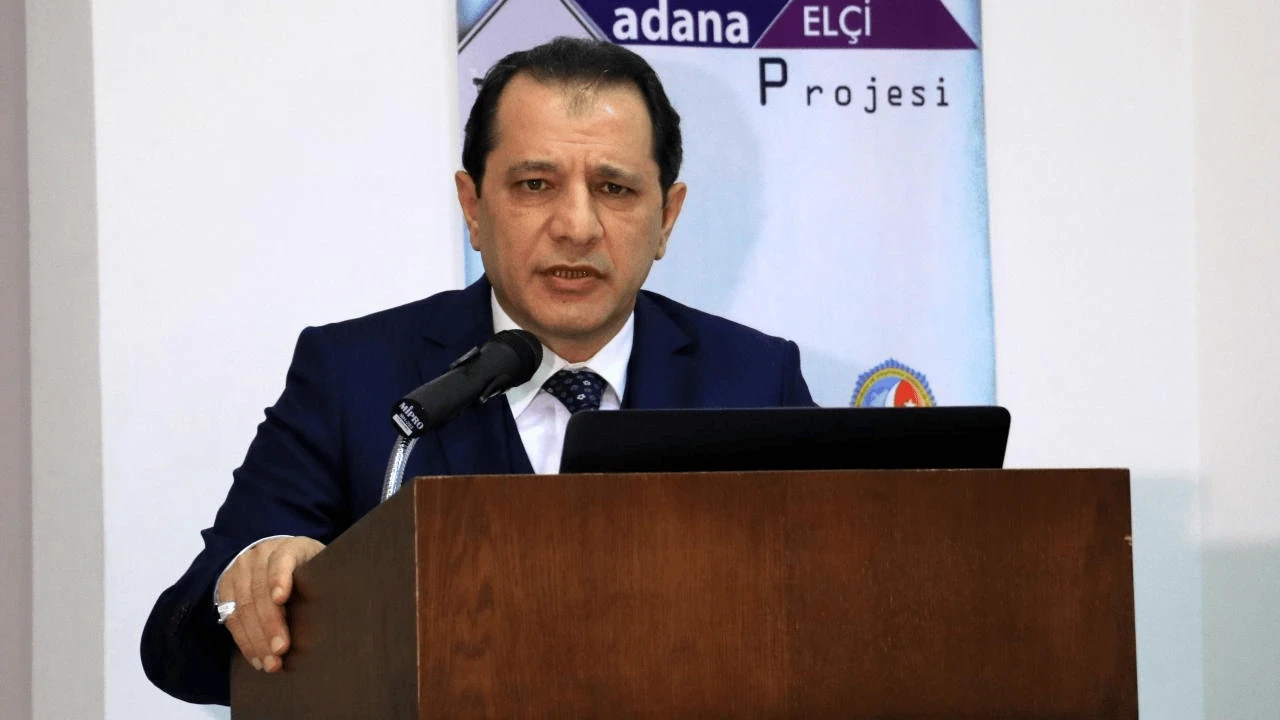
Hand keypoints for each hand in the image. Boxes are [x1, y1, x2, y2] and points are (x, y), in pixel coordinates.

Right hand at [217, 536, 324, 672]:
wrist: (273, 555)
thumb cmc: (306, 568)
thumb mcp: (319, 565)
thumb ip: (326, 579)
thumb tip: (347, 604)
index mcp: (288, 547)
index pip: (282, 560)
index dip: (280, 578)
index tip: (282, 598)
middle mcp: (259, 556)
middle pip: (260, 591)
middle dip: (270, 625)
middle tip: (281, 650)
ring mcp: (239, 571)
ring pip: (244, 608)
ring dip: (256, 640)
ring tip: (270, 663)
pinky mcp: (225, 588)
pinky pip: (232, 619)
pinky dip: (245, 642)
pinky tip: (257, 658)